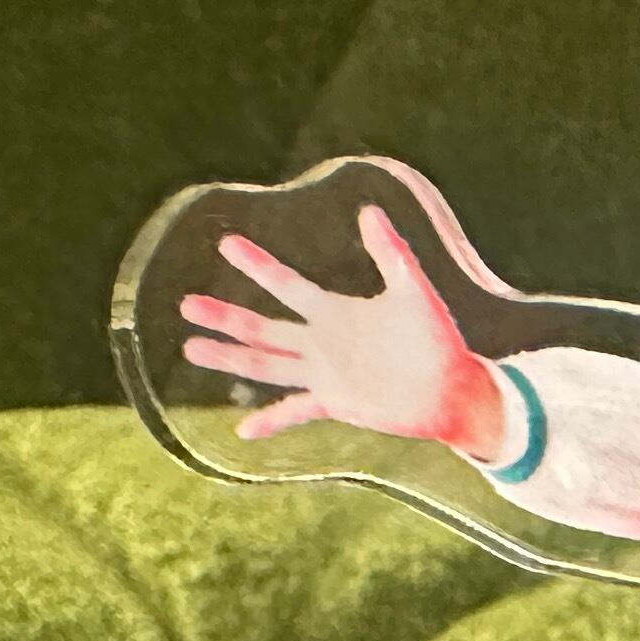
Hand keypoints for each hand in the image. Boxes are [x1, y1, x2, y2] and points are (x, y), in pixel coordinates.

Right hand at [180, 204, 503, 457]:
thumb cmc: (437, 339)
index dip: (256, 265)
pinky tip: (243, 431)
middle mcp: (321, 341)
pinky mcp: (336, 401)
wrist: (453, 389)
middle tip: (186, 304)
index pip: (286, 284)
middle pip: (262, 326)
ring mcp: (324, 373)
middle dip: (225, 315)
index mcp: (334, 312)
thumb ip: (391, 253)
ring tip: (192, 348)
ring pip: (266, 364)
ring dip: (231, 357)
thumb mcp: (414, 291)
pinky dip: (272, 420)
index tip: (226, 243)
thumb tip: (370, 210)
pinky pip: (296, 410)